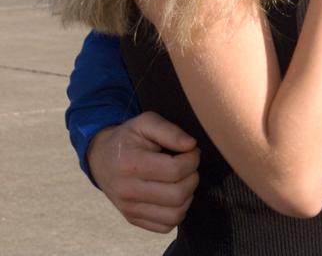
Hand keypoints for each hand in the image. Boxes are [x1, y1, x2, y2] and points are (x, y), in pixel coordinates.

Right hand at [87, 112, 199, 232]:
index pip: (175, 170)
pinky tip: (173, 195)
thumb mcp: (145, 122)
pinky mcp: (132, 219)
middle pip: (178, 195)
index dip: (192, 159)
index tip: (190, 151)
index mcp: (130, 164)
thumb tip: (191, 145)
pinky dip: (177, 212)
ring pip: (175, 214)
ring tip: (182, 180)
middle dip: (193, 177)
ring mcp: (129, 208)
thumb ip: (170, 130)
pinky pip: (165, 226)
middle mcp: (127, 190)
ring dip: (188, 196)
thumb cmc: (127, 138)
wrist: (101, 158)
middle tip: (188, 166)